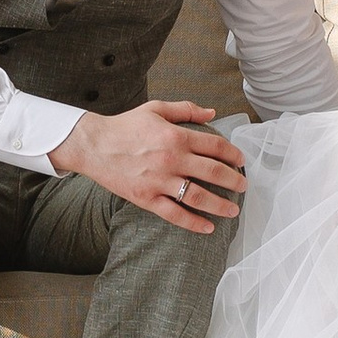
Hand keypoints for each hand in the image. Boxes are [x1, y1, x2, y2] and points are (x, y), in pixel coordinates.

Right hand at [54, 98, 245, 233]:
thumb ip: (186, 110)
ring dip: (220, 205)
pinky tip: (207, 227)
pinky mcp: (147, 198)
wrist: (94, 145)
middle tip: (243, 187)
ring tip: (233, 211)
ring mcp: (159, 181)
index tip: (241, 161)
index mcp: (176, 136)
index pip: (215, 146)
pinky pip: (175, 214)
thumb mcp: (156, 109)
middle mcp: (172, 159)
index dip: (233, 154)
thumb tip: (212, 113)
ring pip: (198, 197)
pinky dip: (193, 223)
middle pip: (213, 172)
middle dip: (234, 181)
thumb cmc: (125, 126)